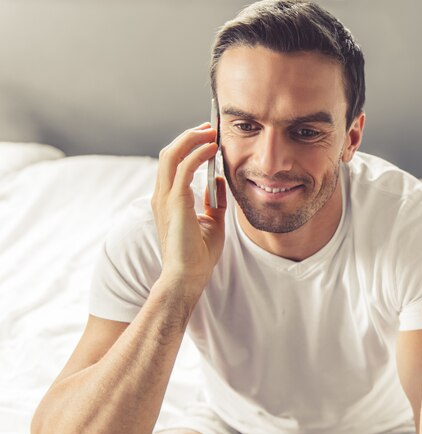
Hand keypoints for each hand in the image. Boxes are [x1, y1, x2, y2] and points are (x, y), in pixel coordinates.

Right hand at [151, 121, 226, 291]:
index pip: (173, 164)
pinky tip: (212, 148)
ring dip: (192, 139)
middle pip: (170, 153)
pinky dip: (198, 154)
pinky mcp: (174, 202)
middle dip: (189, 136)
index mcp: (168, 200)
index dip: (188, 147)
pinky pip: (184, 168)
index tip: (207, 138)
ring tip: (211, 132)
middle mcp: (161, 195)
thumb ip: (214, 201)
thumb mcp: (212, 222)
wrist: (187, 277)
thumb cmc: (197, 255)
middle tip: (210, 128)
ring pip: (173, 155)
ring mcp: (165, 198)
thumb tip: (218, 180)